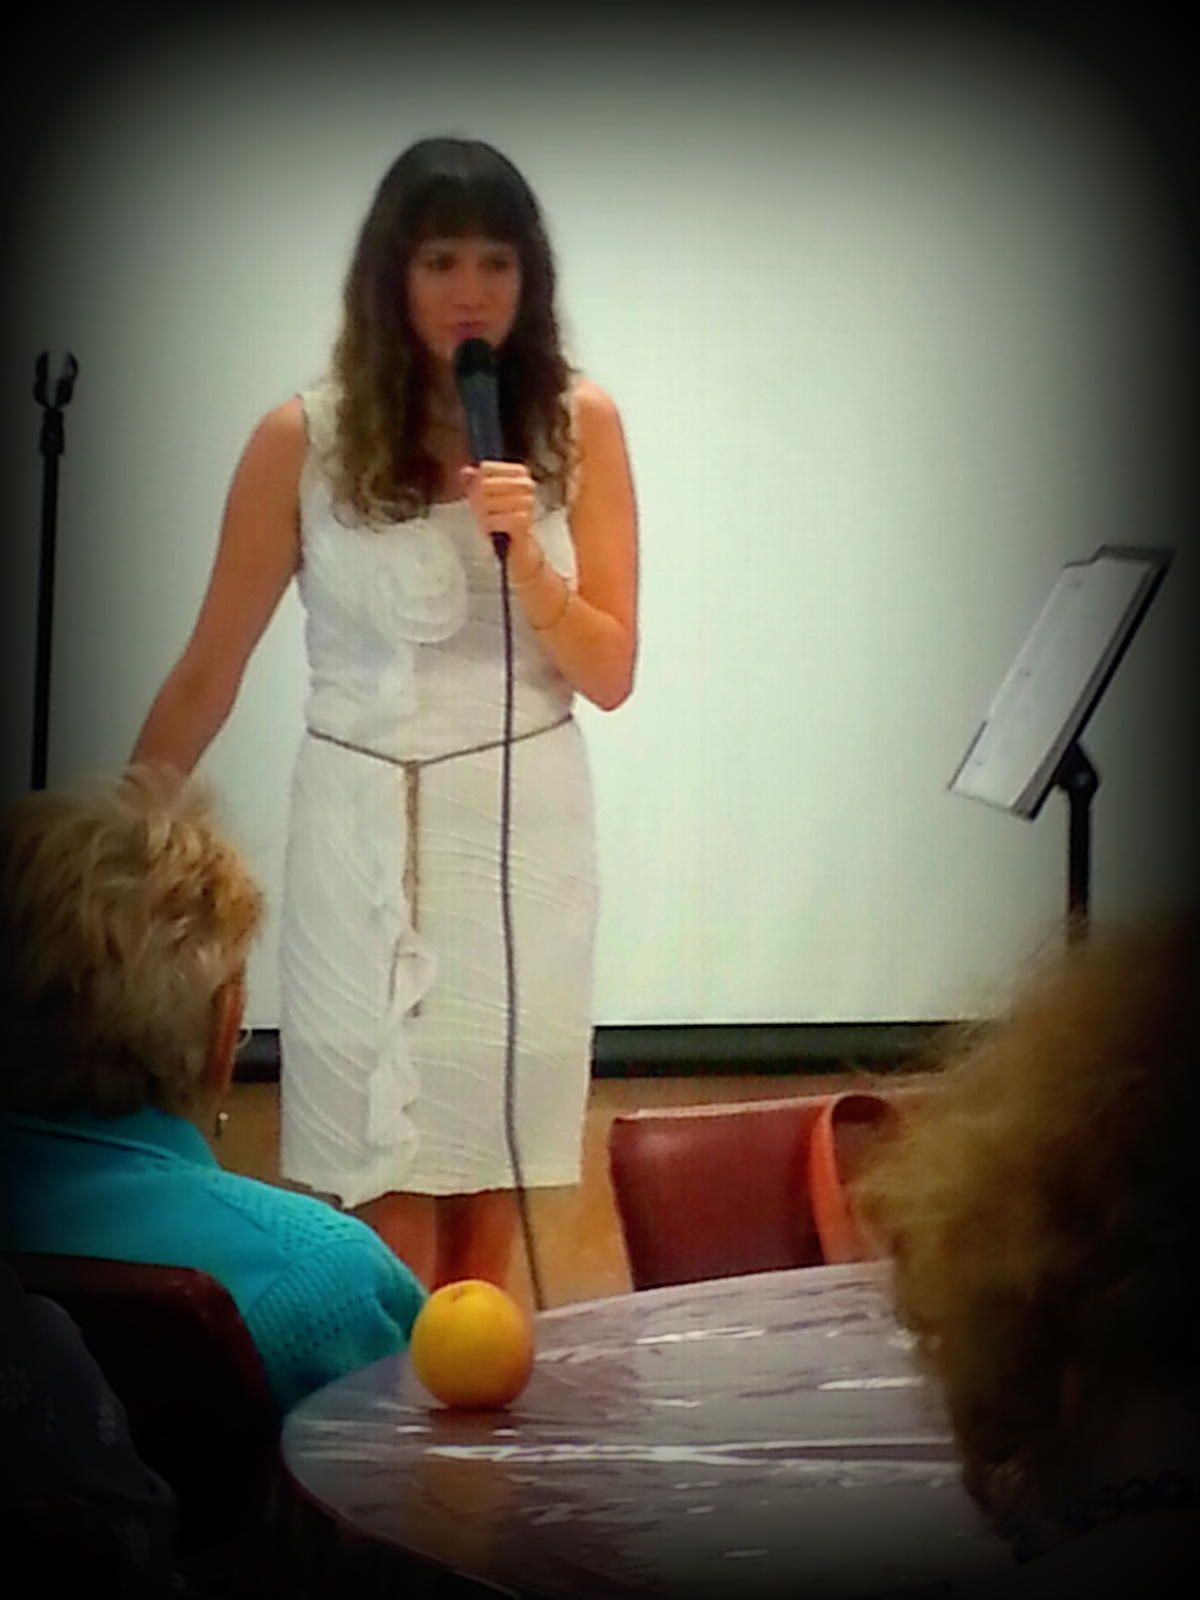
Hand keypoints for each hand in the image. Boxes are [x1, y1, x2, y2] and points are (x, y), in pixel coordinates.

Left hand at [460, 461, 540, 577]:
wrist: (520, 546)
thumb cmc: (503, 519)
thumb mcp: (486, 497)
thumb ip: (475, 482)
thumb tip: (465, 472)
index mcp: (519, 473)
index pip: (486, 468)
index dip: (475, 482)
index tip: (478, 493)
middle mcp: (526, 484)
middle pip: (484, 484)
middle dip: (477, 500)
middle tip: (480, 512)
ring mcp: (527, 502)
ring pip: (487, 502)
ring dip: (483, 515)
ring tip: (488, 521)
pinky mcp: (524, 520)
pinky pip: (494, 519)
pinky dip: (489, 525)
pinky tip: (492, 528)